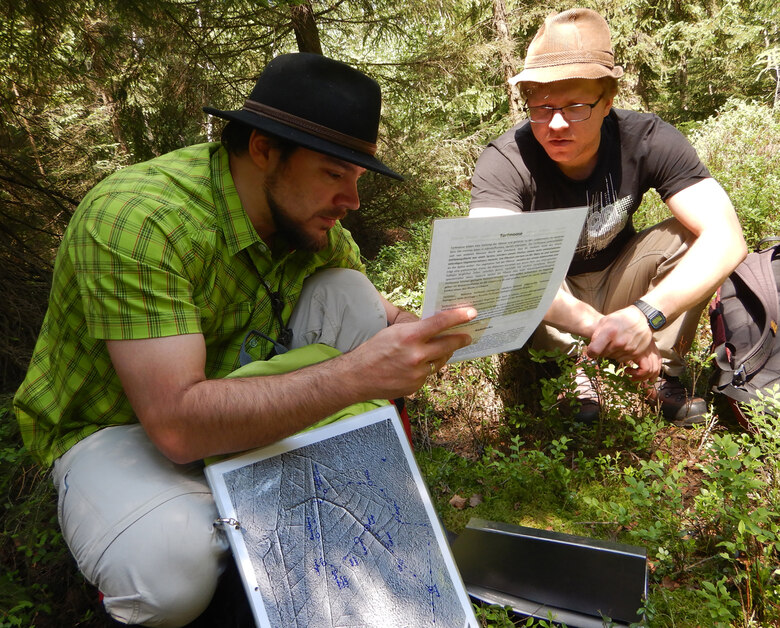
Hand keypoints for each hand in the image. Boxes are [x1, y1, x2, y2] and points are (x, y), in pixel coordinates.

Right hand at [343, 307, 475, 398]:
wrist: (357, 377)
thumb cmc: (373, 351)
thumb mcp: (393, 332)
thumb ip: (415, 331)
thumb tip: (434, 328)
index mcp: (409, 337)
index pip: (440, 323)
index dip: (459, 316)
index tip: (472, 312)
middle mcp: (416, 355)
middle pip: (448, 345)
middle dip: (460, 339)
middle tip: (468, 336)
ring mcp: (417, 373)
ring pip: (439, 361)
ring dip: (441, 355)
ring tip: (438, 349)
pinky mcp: (416, 386)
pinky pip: (427, 374)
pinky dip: (425, 369)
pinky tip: (414, 366)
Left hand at [585, 305, 660, 380]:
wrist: (643, 318)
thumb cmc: (621, 318)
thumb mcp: (605, 321)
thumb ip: (596, 335)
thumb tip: (591, 349)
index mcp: (610, 332)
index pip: (594, 351)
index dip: (590, 352)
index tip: (591, 350)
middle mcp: (619, 342)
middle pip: (603, 355)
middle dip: (601, 351)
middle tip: (605, 343)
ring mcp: (629, 348)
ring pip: (612, 358)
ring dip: (611, 353)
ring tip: (616, 342)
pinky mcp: (636, 353)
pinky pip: (622, 359)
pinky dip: (620, 354)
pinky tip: (623, 346)